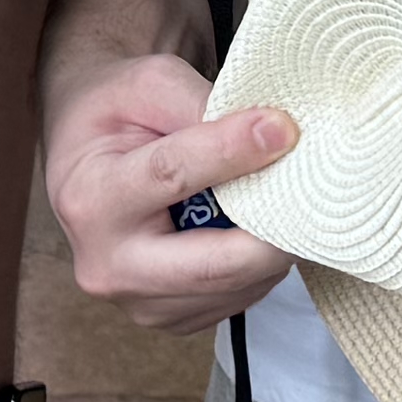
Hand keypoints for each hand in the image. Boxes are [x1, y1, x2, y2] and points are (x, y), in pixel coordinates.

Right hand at [44, 49, 301, 329]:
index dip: (233, 151)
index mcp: (91, 198)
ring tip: (286, 201)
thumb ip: (201, 104)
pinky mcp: (171, 318)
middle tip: (313, 190)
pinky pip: (234, 299)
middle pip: (212, 264)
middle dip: (272, 230)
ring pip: (233, 287)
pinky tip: (257, 228)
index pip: (172, 176)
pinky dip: (259, 266)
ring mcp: (138, 301)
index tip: (283, 128)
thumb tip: (271, 134)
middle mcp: (107, 263)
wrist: (87, 158)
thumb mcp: (147, 84)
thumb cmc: (118, 114)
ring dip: (273, 247)